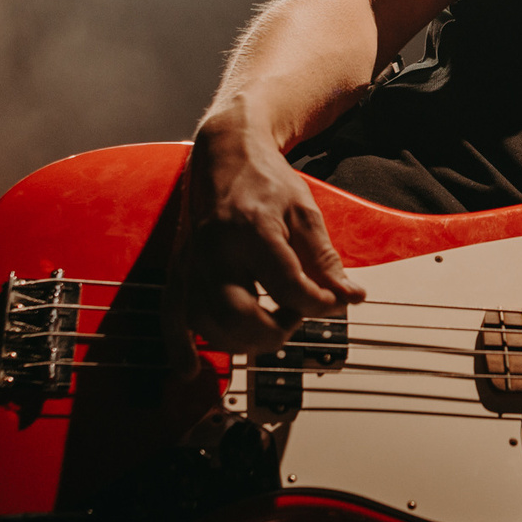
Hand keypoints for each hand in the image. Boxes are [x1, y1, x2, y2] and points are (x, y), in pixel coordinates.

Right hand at [170, 118, 362, 358]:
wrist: (225, 152)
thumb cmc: (266, 181)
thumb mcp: (305, 212)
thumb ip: (325, 259)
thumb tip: (351, 297)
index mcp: (252, 230)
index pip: (288, 286)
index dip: (319, 304)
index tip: (335, 301)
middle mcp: (215, 249)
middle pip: (239, 314)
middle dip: (276, 330)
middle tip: (296, 315)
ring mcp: (192, 262)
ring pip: (208, 323)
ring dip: (243, 340)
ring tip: (269, 322)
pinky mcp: (179, 269)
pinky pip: (170, 316)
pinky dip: (179, 346)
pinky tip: (191, 368)